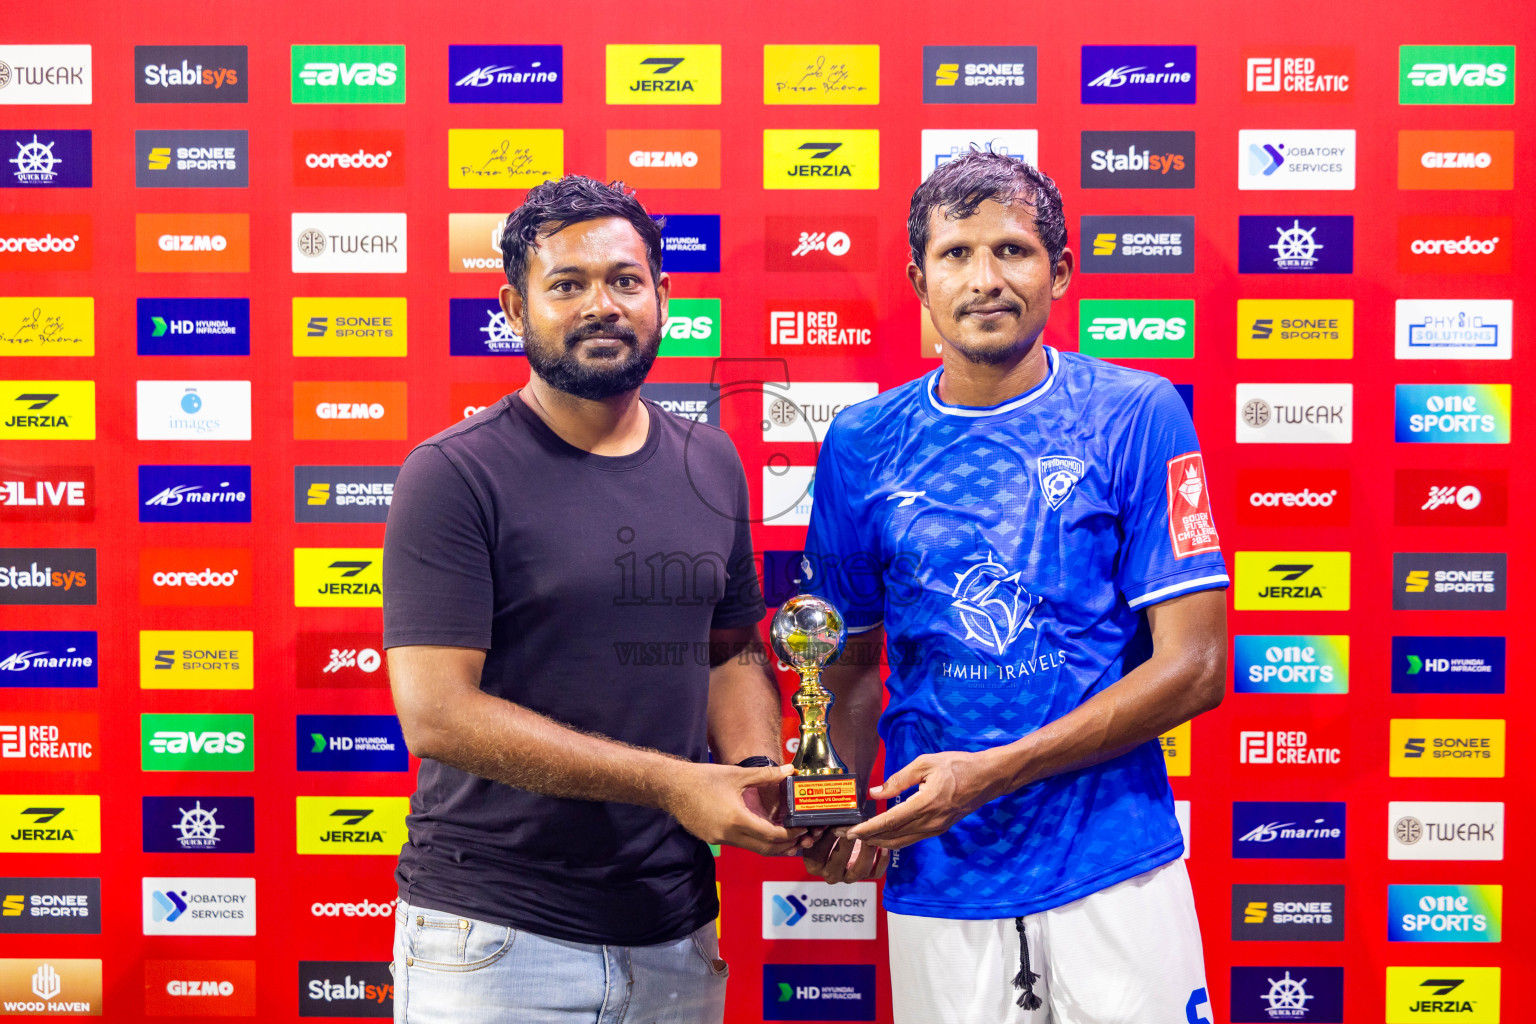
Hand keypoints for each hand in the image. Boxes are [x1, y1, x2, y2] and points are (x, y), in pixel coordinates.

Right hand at [665, 763, 807, 854]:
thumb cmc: (703, 778)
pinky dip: (754, 841)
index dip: (789, 834)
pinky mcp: (712, 839)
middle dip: (785, 845)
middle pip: (764, 849)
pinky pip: (739, 844)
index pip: (771, 835)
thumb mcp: (737, 774)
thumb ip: (766, 775)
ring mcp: (719, 839)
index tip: (802, 828)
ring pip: (752, 848)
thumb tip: (790, 769)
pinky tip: (761, 830)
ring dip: (770, 845)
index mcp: (736, 819)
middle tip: (800, 837)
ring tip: (786, 836)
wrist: (672, 787)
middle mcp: (728, 835)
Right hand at [802, 827, 887, 882]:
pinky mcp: (865, 876)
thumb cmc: (826, 833)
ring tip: (869, 837)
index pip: (818, 853)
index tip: (835, 826)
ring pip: (859, 870)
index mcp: (814, 865)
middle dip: (846, 845)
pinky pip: (876, 873)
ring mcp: (849, 877)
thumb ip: (817, 828)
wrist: (841, 842)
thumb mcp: (818, 830)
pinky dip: (882, 861)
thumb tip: (820, 826)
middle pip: (838, 863)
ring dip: (866, 852)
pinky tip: (883, 847)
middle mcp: (830, 874)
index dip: (827, 838)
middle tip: (852, 830)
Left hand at [846, 750, 1000, 849]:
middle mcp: (931, 822)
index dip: (868, 829)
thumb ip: (899, 779)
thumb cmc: (957, 766)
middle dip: (867, 838)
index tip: (850, 832)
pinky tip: (883, 835)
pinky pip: (911, 839)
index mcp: (926, 803)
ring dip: (879, 842)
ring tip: (860, 838)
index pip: (890, 821)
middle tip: (846, 835)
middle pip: (893, 836)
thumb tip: (876, 792)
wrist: (987, 778)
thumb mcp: (925, 764)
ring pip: (902, 842)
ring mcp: (936, 828)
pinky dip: (894, 840)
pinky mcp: (939, 829)